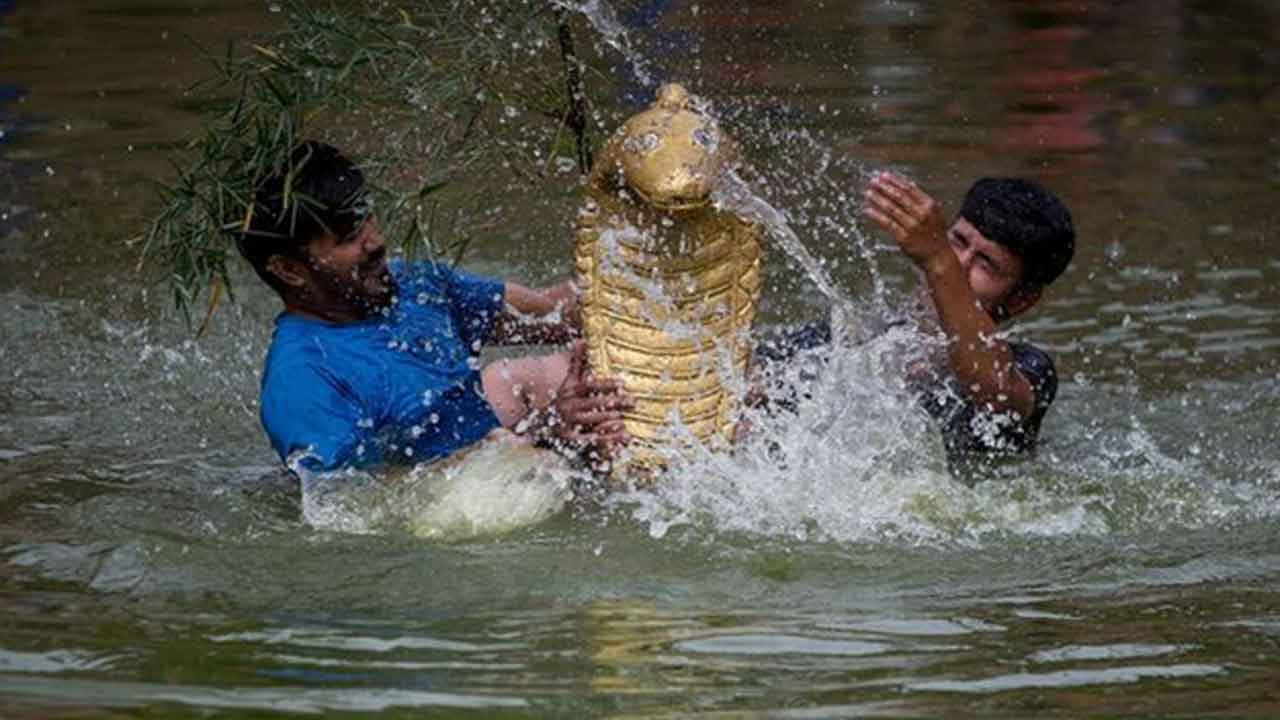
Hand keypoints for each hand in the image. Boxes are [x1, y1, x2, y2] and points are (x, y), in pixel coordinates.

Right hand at [542, 341, 632, 470]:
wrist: (536, 420)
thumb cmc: (558, 398)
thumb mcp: (566, 380)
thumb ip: (575, 362)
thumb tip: (581, 340)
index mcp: (569, 390)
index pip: (590, 385)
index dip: (607, 384)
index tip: (623, 383)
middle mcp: (568, 406)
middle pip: (594, 403)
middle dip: (615, 402)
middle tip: (632, 401)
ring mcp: (568, 423)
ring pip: (593, 421)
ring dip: (610, 420)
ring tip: (626, 417)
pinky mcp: (570, 439)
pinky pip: (590, 439)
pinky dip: (605, 438)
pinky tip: (619, 436)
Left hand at [864, 172, 951, 275]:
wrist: (938, 256)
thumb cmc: (934, 233)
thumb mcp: (934, 213)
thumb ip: (921, 199)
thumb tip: (909, 183)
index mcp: (929, 205)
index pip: (909, 189)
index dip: (894, 181)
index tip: (883, 175)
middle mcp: (921, 214)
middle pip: (899, 197)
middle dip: (884, 187)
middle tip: (872, 181)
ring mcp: (912, 226)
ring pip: (891, 209)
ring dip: (878, 199)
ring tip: (868, 193)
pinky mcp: (904, 237)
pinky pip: (887, 224)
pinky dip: (876, 216)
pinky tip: (868, 210)